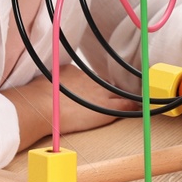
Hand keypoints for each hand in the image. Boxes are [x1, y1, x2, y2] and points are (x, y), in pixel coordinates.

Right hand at [8, 62, 136, 150]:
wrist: (43, 105)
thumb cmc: (38, 97)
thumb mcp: (45, 82)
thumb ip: (52, 84)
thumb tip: (47, 88)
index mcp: (75, 72)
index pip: (90, 79)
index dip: (95, 86)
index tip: (96, 91)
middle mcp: (91, 81)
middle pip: (106, 84)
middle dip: (111, 89)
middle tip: (118, 93)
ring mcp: (101, 94)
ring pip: (118, 92)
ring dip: (125, 95)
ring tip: (136, 97)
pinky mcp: (107, 108)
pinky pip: (126, 104)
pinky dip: (135, 104)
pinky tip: (142, 106)